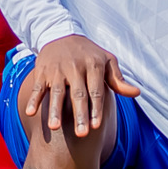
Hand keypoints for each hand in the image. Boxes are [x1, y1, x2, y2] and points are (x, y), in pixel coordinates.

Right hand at [17, 35, 136, 139]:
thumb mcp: (106, 61)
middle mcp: (75, 67)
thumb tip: (136, 93)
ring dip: (55, 110)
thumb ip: (118, 79)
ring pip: (57, 92)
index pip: (96, 91)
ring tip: (55, 127)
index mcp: (94, 65)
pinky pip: (38, 87)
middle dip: (79, 114)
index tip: (97, 126)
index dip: (96, 109)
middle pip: (78, 94)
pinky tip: (31, 113)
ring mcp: (57, 69)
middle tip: (82, 134)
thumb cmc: (88, 53)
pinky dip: (34, 100)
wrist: (61, 34)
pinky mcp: (42, 70)